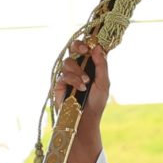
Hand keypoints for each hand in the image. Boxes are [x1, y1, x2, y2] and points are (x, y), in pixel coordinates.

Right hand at [55, 42, 109, 162]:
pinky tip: (80, 88)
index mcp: (88, 65)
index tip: (91, 44)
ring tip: (85, 82)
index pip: (85, 47)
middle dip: (77, 46)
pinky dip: (73, 79)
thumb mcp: (104, 83)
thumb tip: (98, 48)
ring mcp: (66, 75)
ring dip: (77, 70)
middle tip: (84, 50)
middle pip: (72, 48)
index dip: (87, 42)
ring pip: (68, 62)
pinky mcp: (58, 85)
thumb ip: (102, 65)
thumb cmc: (96, 103)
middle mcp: (77, 67)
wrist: (86, 120)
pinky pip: (63, 75)